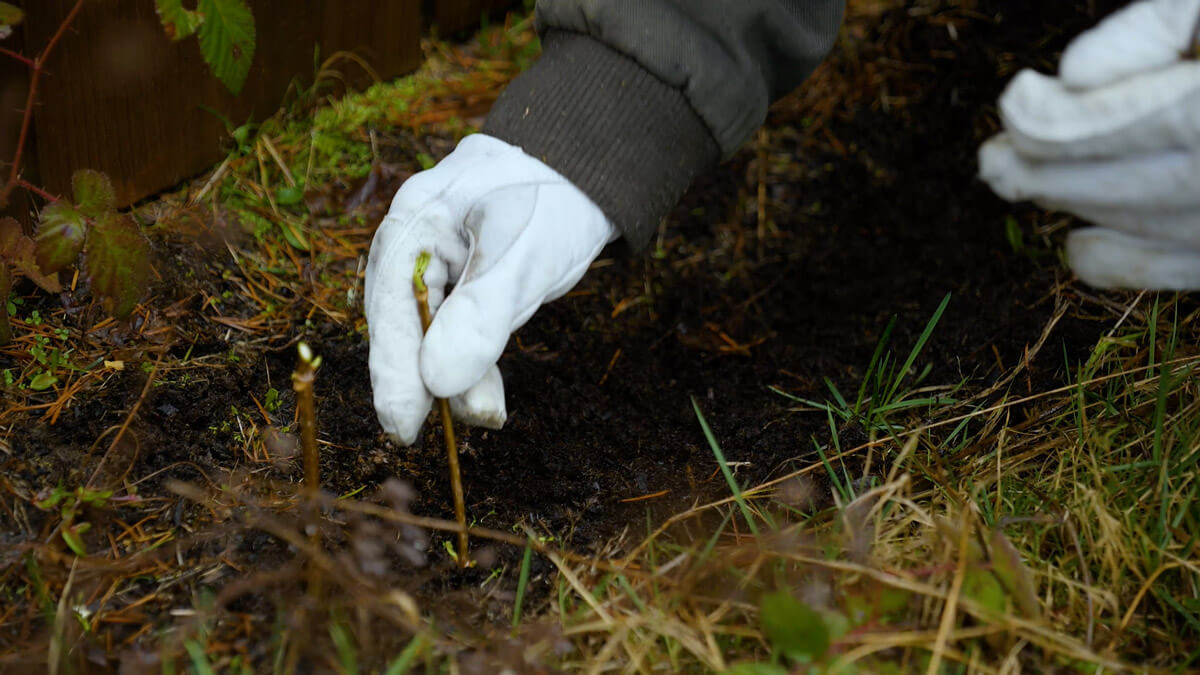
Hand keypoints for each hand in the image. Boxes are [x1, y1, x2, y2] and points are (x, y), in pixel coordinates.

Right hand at [365, 134, 616, 444]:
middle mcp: (414, 240)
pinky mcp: (459, 275)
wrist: (587, 167)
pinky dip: (470, 360)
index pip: (391, 307)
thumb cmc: (555, 198)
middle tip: (431, 433)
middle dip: (418, 380)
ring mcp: (434, 258)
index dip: (393, 373)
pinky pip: (453, 326)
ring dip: (452, 376)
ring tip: (482, 412)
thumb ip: (480, 317)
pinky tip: (486, 394)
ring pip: (428, 330)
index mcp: (416, 220)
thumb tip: (438, 384)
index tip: (402, 428)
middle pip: (401, 322)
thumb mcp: (523, 255)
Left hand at [978, 0, 1199, 289]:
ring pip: (1123, 226)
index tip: (1021, 93)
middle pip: (1093, 184)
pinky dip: (1112, 260)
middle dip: (1033, 168)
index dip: (1034, 115)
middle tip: (993, 159)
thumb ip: (1152, 28)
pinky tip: (1080, 242)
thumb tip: (1073, 76)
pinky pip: (1163, 271)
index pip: (1081, 129)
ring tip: (1018, 182)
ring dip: (1067, 203)